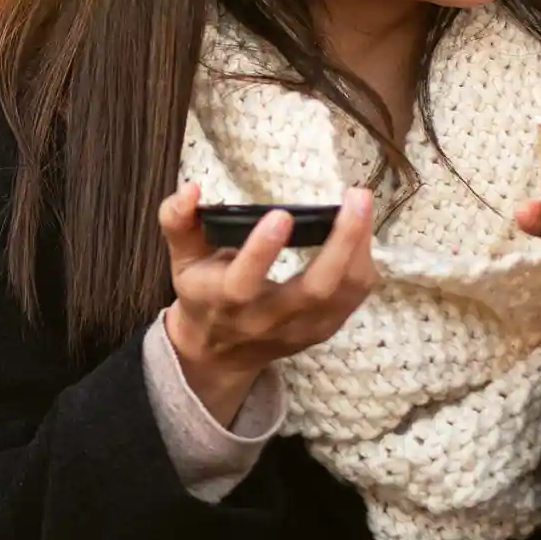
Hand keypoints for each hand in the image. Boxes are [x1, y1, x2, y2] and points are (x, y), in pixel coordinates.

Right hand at [158, 183, 375, 427]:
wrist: (219, 351)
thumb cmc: (202, 293)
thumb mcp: (181, 258)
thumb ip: (177, 220)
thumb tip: (191, 188)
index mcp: (226, 301)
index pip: (243, 282)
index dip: (261, 250)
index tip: (282, 214)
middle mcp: (267, 320)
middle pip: (314, 289)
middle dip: (342, 242)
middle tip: (357, 197)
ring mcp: (301, 329)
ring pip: (344, 293)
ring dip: (360, 247)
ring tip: (362, 204)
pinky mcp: (323, 329)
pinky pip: (355, 296)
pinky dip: (363, 261)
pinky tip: (361, 231)